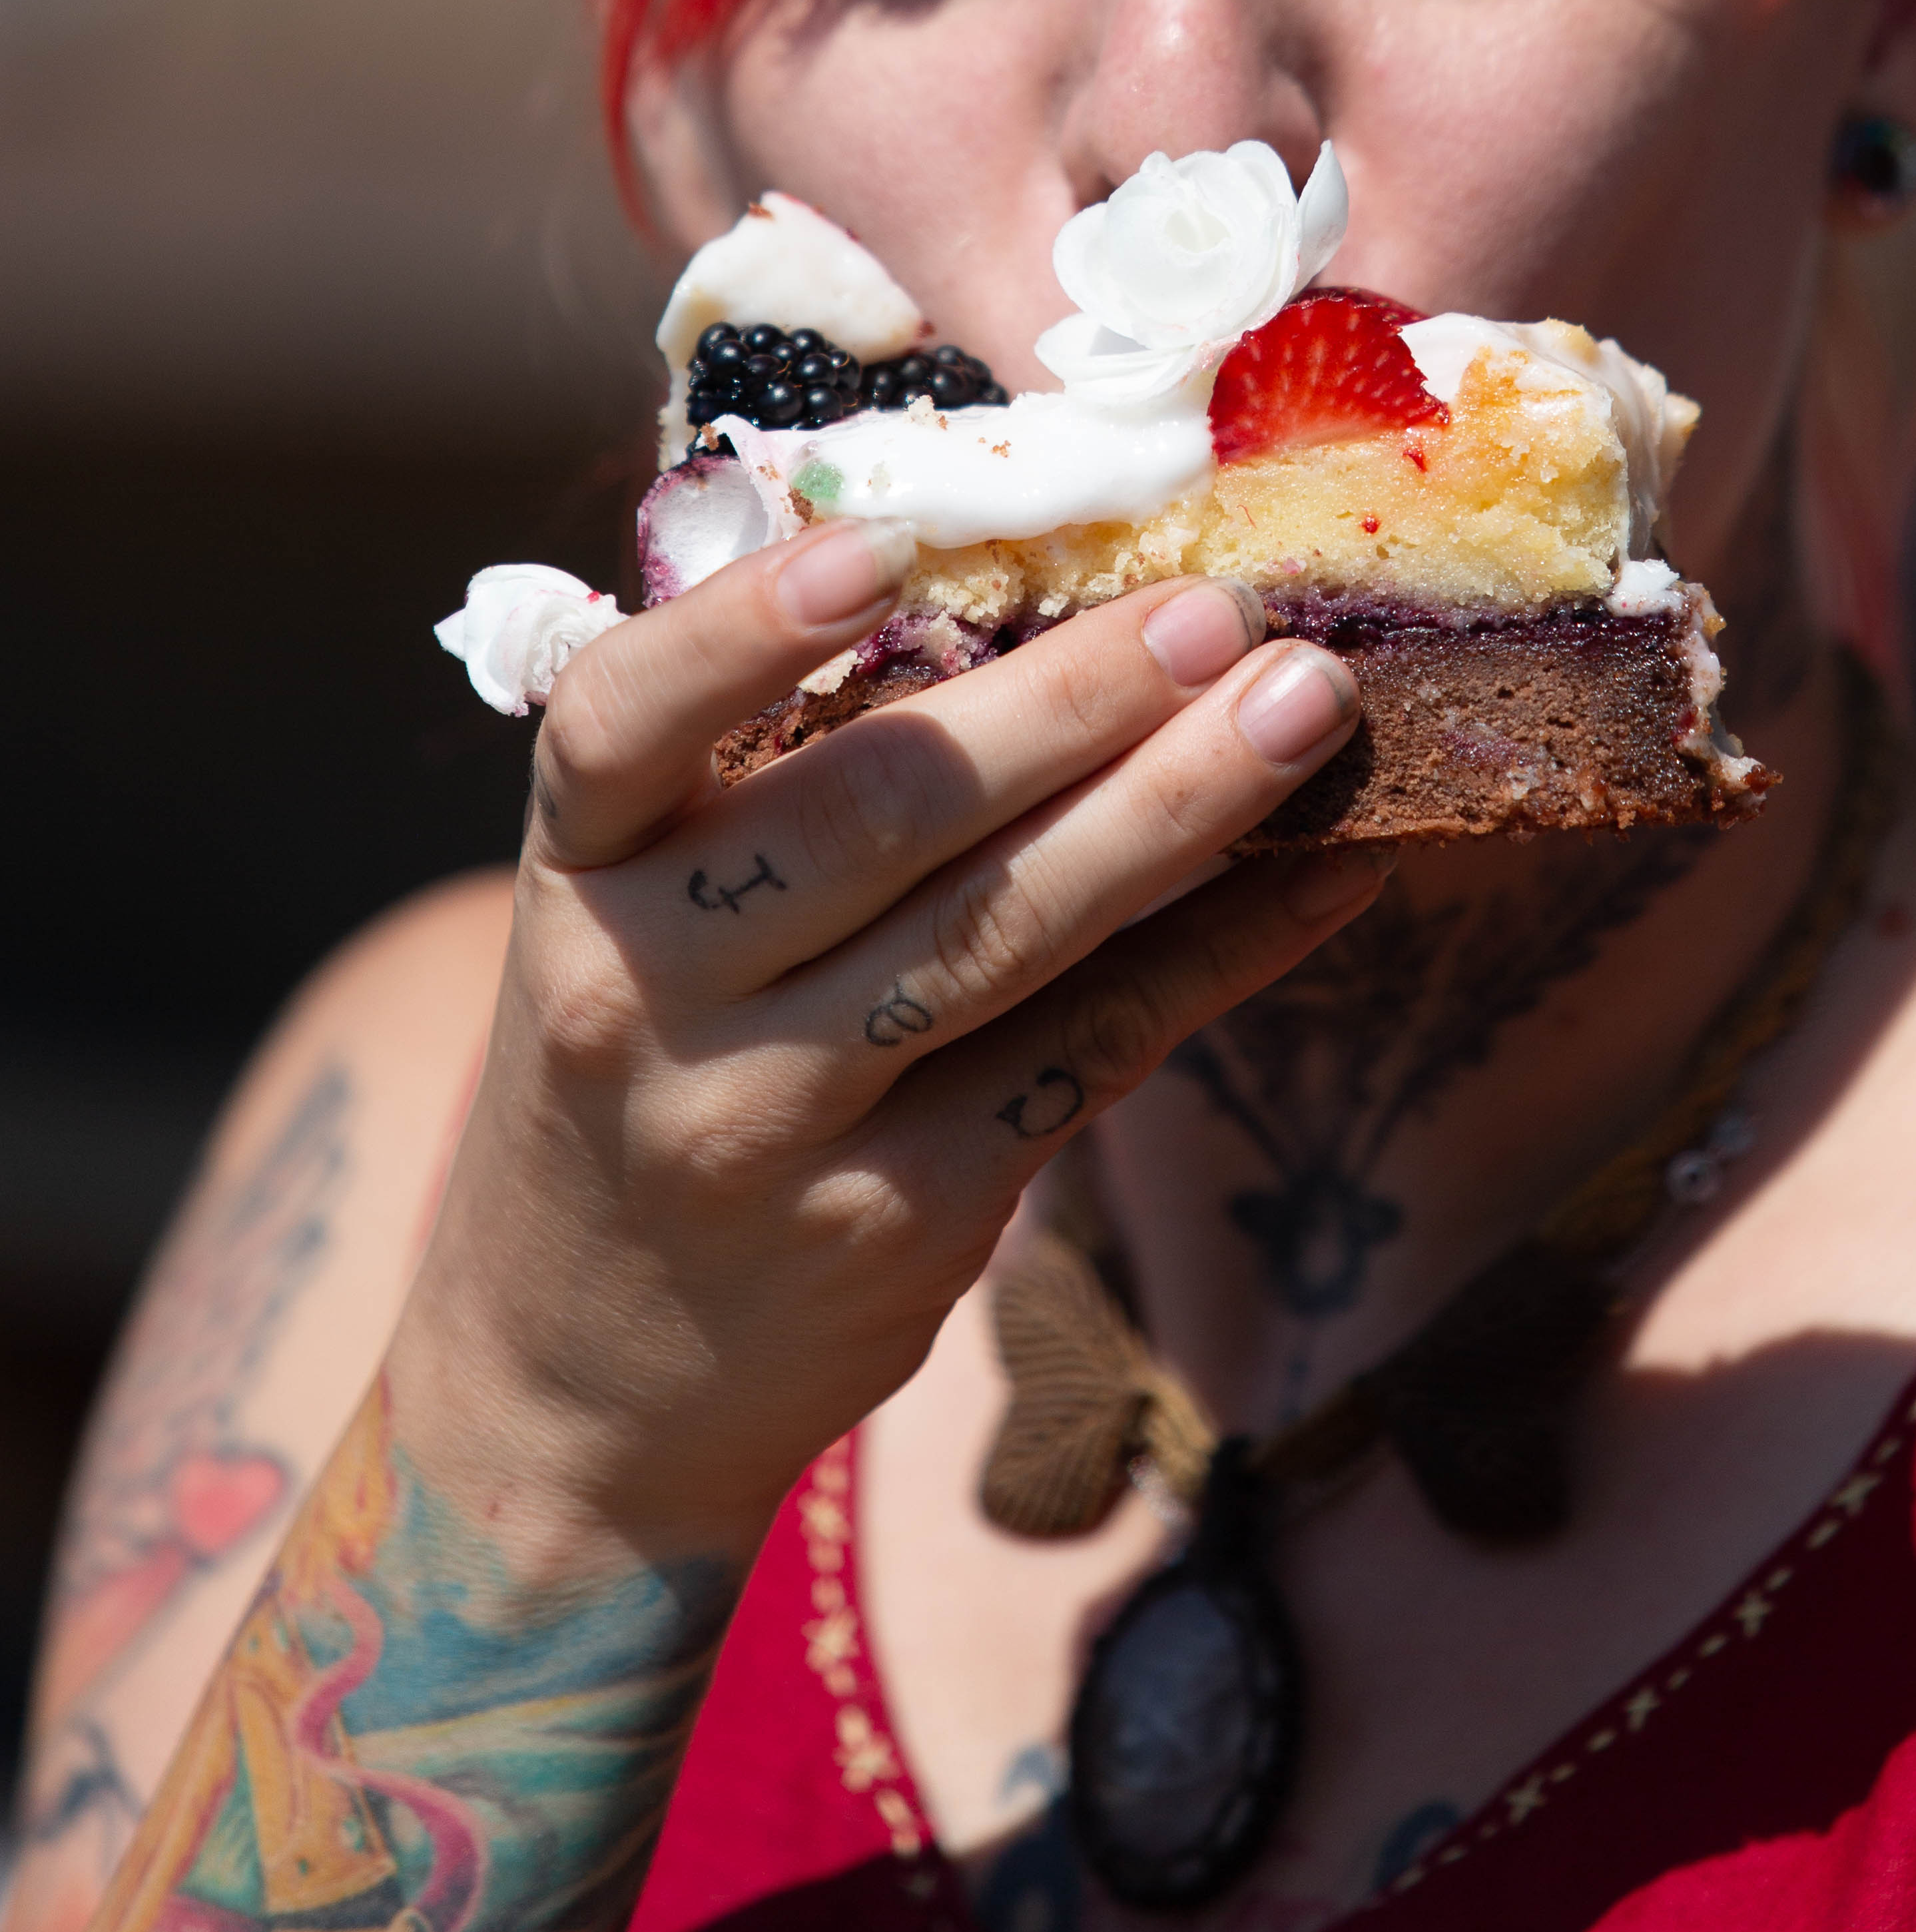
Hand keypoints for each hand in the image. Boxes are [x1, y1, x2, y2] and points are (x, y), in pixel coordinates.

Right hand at [386, 524, 1378, 1570]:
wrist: (573, 1385)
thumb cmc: (639, 1061)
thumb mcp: (633, 908)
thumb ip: (756, 764)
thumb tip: (994, 571)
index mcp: (579, 872)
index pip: (622, 722)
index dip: (743, 628)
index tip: (883, 546)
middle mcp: (652, 991)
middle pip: (876, 816)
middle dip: (1068, 700)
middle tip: (1216, 606)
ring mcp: (775, 1119)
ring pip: (1005, 935)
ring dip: (1178, 807)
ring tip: (1305, 706)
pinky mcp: (897, 1219)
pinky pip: (1085, 1057)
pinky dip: (1218, 956)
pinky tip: (1326, 875)